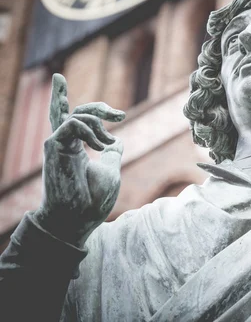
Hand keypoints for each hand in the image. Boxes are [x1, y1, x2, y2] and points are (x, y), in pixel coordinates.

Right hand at [33, 74, 125, 247]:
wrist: (79, 218)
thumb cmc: (94, 200)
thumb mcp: (110, 170)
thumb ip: (111, 153)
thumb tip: (117, 140)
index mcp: (78, 149)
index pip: (81, 120)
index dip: (101, 112)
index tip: (121, 116)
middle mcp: (67, 145)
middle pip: (76, 112)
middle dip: (99, 107)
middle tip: (120, 115)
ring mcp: (59, 145)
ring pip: (74, 115)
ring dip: (97, 123)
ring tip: (107, 143)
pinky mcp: (53, 147)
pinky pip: (71, 124)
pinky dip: (89, 130)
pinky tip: (99, 147)